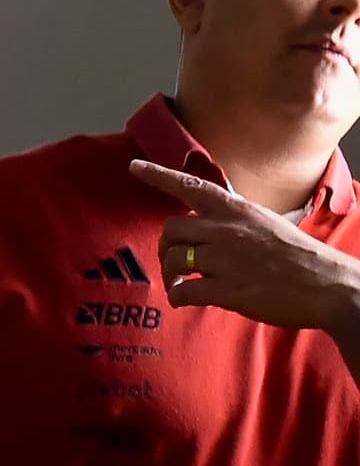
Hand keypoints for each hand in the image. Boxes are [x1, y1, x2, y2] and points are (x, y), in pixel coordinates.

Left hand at [129, 161, 359, 337]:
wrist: (330, 286)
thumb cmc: (301, 258)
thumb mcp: (268, 224)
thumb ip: (236, 223)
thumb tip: (210, 227)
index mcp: (239, 211)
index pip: (192, 187)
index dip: (160, 175)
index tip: (135, 167)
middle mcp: (227, 230)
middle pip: (172, 228)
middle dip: (166, 245)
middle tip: (173, 260)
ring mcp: (225, 260)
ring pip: (173, 259)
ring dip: (170, 273)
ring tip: (179, 282)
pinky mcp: (227, 290)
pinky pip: (184, 291)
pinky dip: (177, 296)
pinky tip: (183, 299)